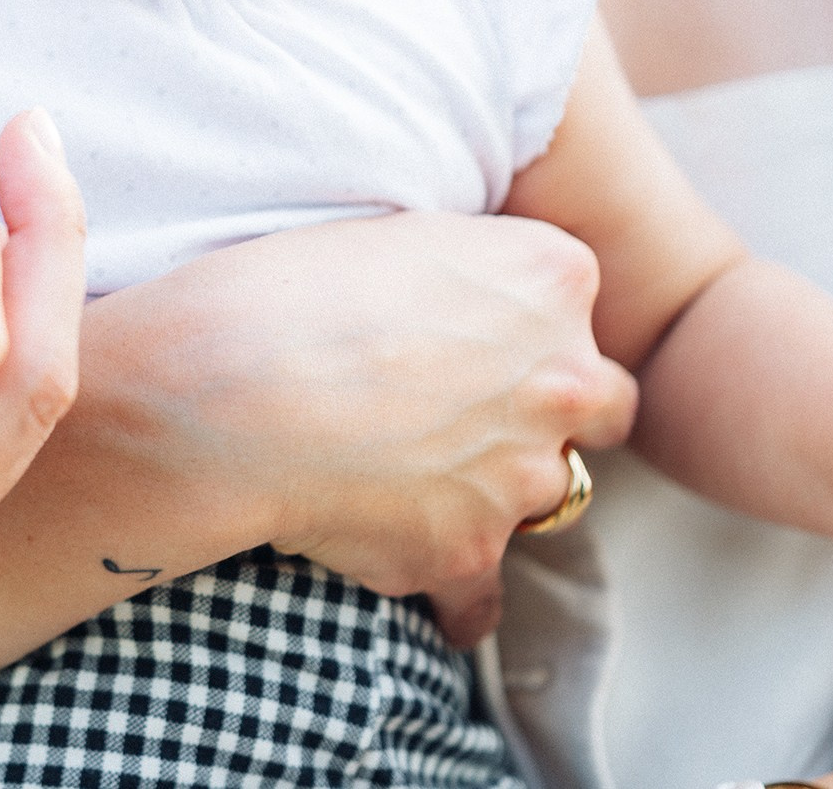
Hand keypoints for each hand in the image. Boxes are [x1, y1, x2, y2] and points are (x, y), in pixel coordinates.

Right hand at [75, 210, 635, 646]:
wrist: (229, 388)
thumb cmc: (285, 290)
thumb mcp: (395, 233)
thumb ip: (463, 268)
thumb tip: (461, 303)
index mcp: (549, 277)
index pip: (573, 308)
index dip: (522, 327)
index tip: (468, 336)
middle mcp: (564, 376)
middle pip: (602, 405)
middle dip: (550, 411)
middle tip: (472, 409)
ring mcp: (522, 474)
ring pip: (545, 497)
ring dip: (493, 492)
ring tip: (407, 483)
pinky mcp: (467, 551)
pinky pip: (481, 598)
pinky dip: (452, 592)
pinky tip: (406, 563)